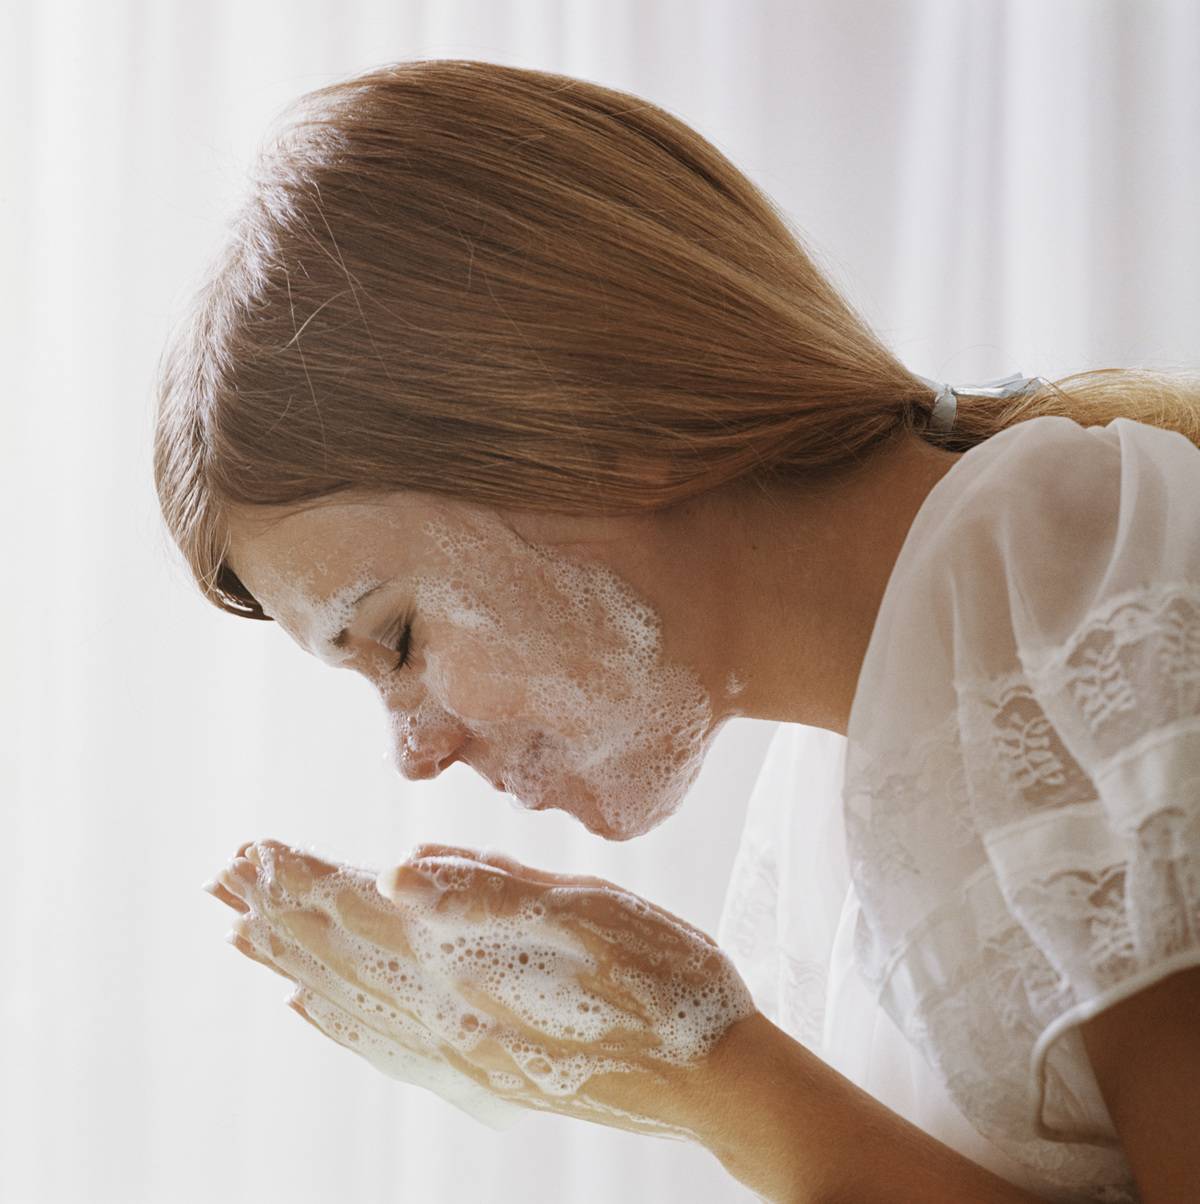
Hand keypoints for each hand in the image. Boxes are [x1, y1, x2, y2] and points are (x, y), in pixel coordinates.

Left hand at [206, 839, 756, 1139]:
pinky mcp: (487, 1076)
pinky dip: (343, 1029)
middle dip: (282, 915)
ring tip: (248, 937)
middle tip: (222, 884)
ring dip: (298, 965)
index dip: (304, 879)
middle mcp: (455, 1015)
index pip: (364, 911)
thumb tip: (396, 869)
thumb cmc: (670, 977)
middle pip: (346, 958)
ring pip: (355, 1005)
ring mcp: (467, 1054)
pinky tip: (315, 1012)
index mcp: (476, 963)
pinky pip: (390, 1051)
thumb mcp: (594, 912)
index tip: (250, 851)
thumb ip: (493, 889)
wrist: (718, 1080)